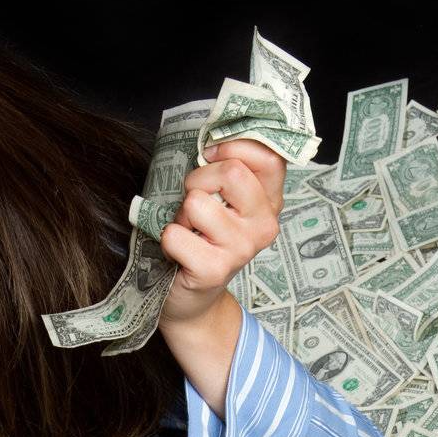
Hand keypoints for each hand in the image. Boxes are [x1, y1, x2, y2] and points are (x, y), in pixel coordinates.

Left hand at [158, 139, 285, 327]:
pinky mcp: (213, 270)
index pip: (268, 156)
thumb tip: (210, 138)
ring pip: (197, 202)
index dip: (232, 145)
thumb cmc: (203, 240)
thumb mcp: (224, 202)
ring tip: (188, 230)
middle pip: (231, 172)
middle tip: (193, 203)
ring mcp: (241, 249)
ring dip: (181, 213)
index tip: (210, 155)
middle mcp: (264, 225)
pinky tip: (179, 253)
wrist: (192, 298)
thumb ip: (228, 170)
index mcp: (271, 202)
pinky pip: (175, 234)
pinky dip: (167, 239)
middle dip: (199, 179)